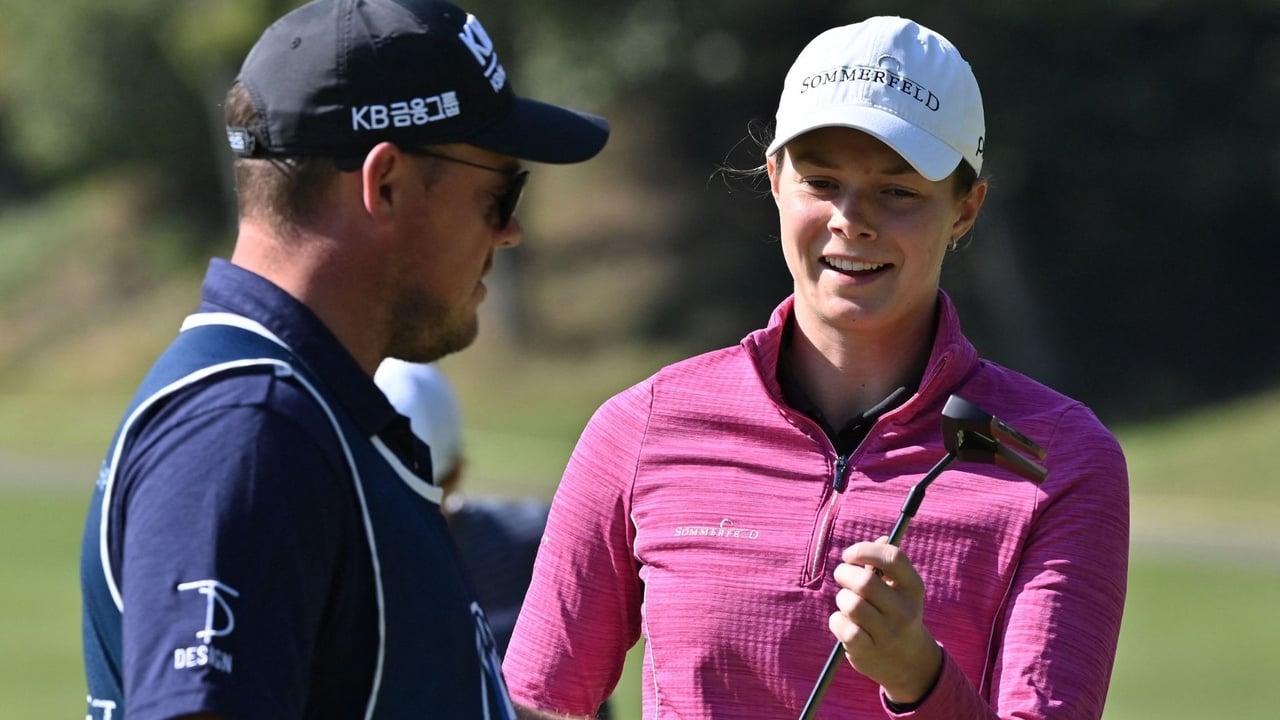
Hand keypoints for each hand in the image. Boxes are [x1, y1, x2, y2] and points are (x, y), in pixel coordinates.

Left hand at [829, 540, 942, 704]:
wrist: (908, 662)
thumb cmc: (896, 613)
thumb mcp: (898, 590)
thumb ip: (886, 565)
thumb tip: (881, 538)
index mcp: (913, 588)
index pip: (893, 558)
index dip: (865, 550)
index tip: (849, 555)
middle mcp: (905, 611)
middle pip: (865, 582)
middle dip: (844, 574)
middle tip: (842, 575)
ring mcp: (888, 633)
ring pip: (851, 604)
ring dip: (842, 599)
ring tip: (848, 604)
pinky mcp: (868, 651)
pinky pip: (841, 625)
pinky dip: (837, 620)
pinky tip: (845, 623)